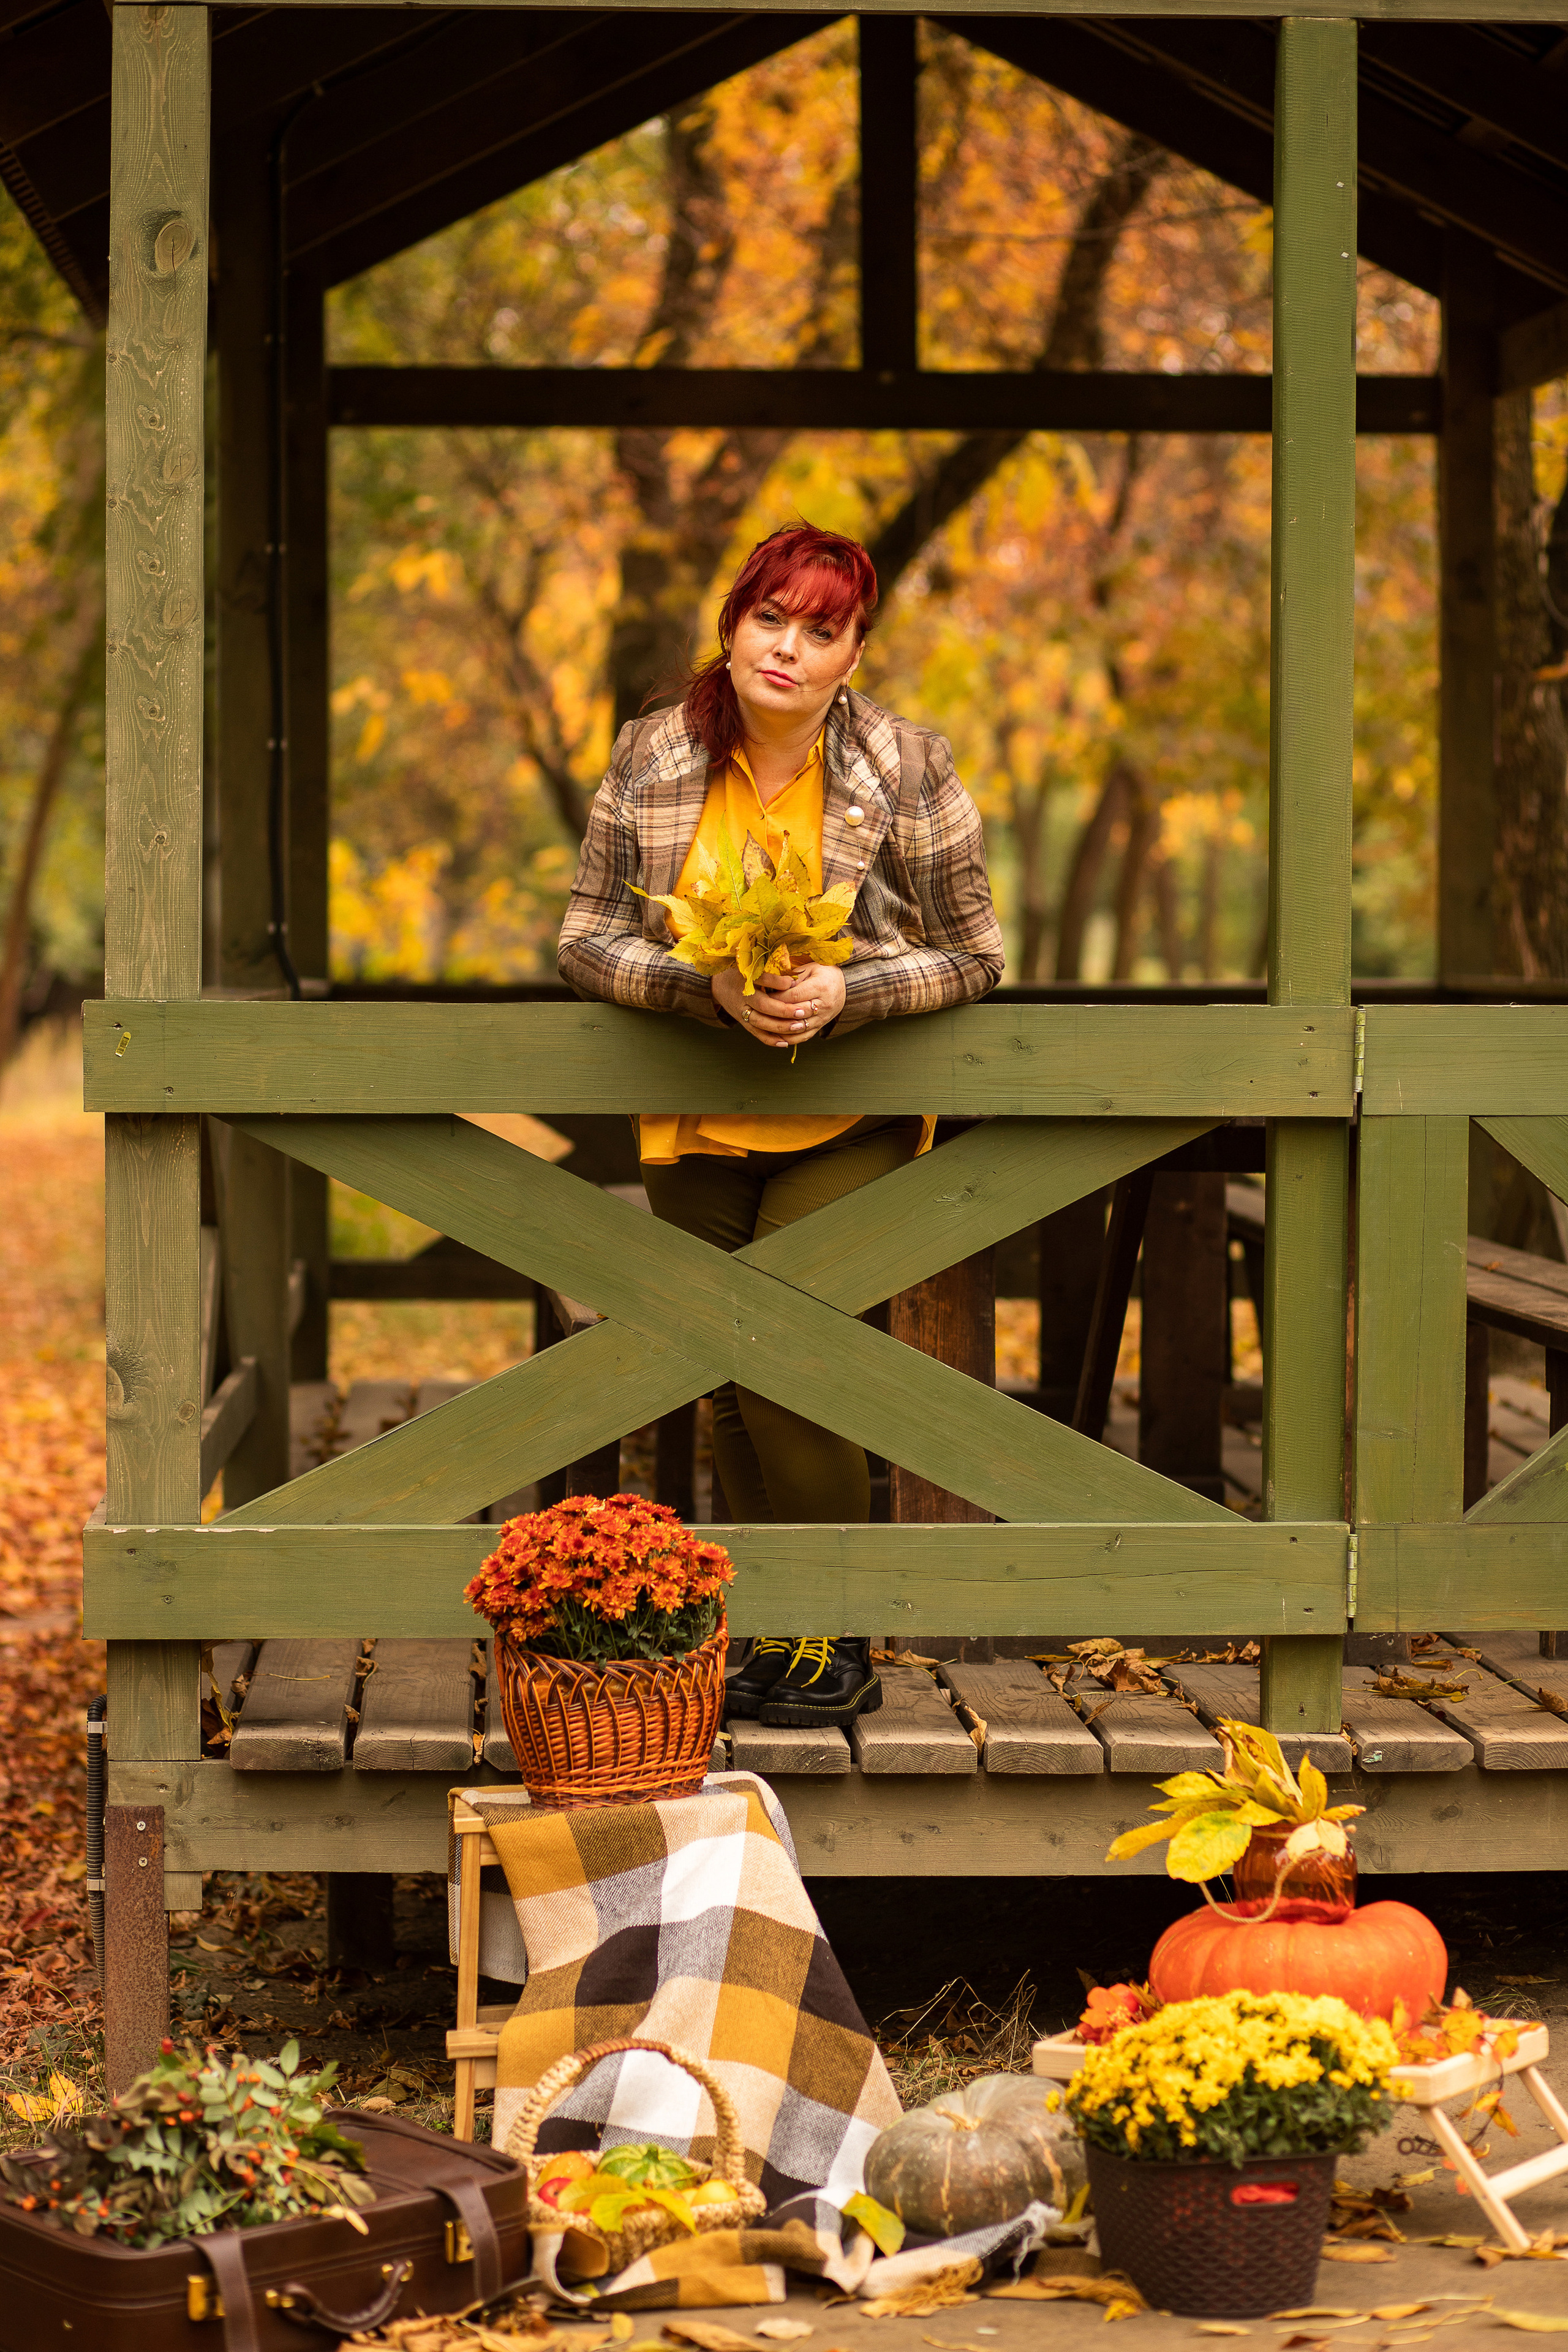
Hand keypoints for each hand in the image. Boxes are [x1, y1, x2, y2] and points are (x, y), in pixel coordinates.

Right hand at [713, 960, 845, 1048]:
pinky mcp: (743, 1022)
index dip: (777, 982)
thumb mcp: (751, 965)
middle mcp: (742, 996)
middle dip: (784, 1010)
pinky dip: (770, 1039)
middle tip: (802, 1011)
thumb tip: (792, 979)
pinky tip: (786, 1042)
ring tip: (799, 1026)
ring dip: (780, 1026)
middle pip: (763, 1005)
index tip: (793, 982)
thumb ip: (770, 970)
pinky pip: (756, 1034)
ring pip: (761, 1022)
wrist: (719, 984)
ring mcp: (741, 1011)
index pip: (761, 980)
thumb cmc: (740, 972)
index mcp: (744, 978)